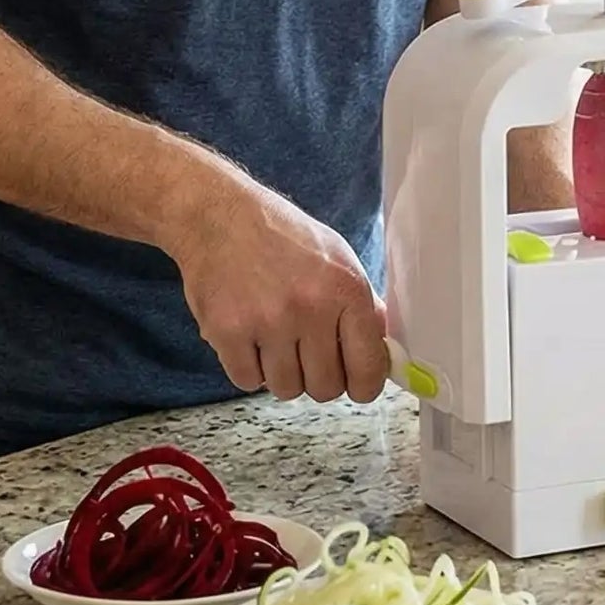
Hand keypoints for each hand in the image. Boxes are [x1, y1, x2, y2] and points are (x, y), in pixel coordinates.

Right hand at [164, 163, 387, 405]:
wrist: (220, 215)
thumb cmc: (281, 236)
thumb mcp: (337, 257)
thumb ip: (362, 305)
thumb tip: (384, 350)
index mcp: (346, 288)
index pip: (368, 366)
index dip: (364, 385)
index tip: (357, 385)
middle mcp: (310, 307)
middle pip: (326, 388)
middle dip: (318, 378)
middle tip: (307, 353)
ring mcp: (267, 322)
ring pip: (286, 389)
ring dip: (282, 373)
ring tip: (276, 338)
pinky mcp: (227, 332)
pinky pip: (248, 382)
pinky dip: (249, 368)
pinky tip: (250, 336)